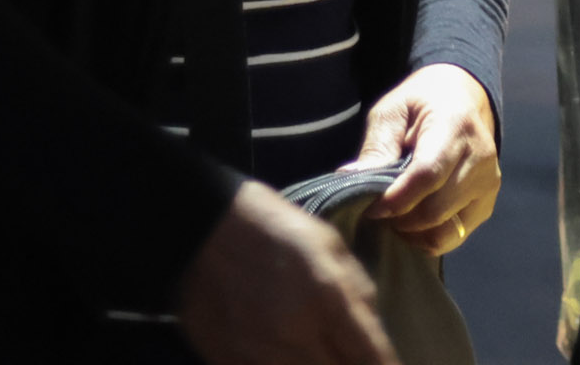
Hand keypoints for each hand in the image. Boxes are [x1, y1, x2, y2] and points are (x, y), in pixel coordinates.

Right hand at [176, 181, 402, 364]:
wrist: (203, 229)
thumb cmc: (275, 230)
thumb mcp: (330, 246)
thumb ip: (359, 293)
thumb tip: (376, 335)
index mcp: (329, 299)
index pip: (372, 358)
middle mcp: (298, 336)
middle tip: (356, 359)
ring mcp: (261, 356)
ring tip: (323, 355)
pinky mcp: (230, 364)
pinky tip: (292, 357)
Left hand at [350, 63, 500, 255]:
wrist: (462, 98)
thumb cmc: (421, 103)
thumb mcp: (392, 111)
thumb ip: (376, 146)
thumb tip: (350, 178)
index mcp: (455, 126)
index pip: (427, 175)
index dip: (395, 199)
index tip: (369, 208)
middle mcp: (480, 157)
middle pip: (435, 210)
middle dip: (399, 219)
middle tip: (377, 211)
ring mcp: (488, 183)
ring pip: (445, 230)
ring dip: (413, 232)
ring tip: (395, 214)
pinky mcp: (486, 203)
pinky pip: (454, 236)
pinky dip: (428, 237)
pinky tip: (413, 220)